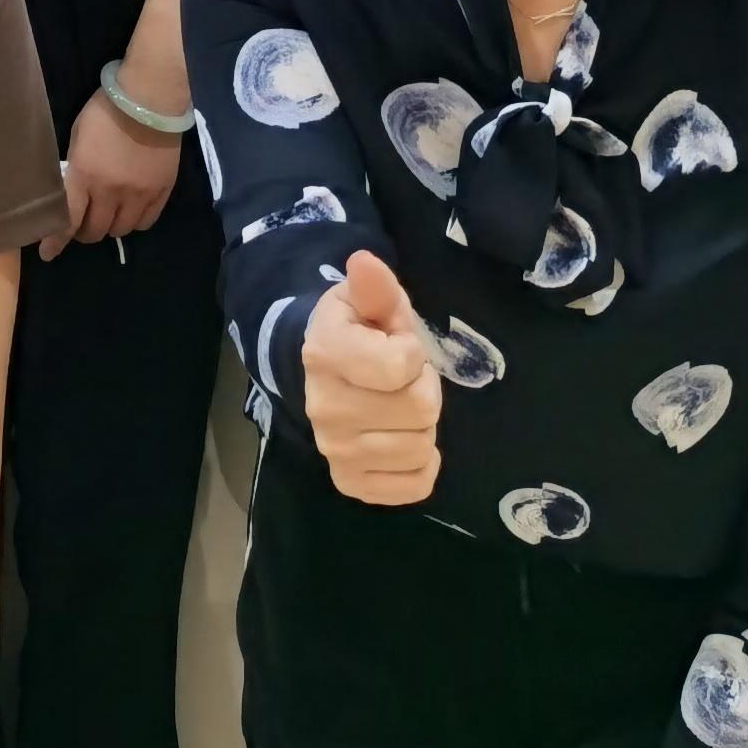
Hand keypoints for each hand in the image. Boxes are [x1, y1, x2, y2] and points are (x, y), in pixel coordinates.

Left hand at [46, 89, 180, 259]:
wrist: (150, 96)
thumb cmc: (106, 109)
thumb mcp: (78, 135)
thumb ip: (76, 166)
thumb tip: (73, 189)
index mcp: (85, 175)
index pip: (68, 219)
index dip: (56, 241)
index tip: (48, 253)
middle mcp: (111, 192)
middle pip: (95, 231)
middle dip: (84, 232)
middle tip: (82, 222)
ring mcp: (139, 194)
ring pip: (121, 230)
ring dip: (109, 226)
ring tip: (107, 214)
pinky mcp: (162, 191)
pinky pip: (146, 222)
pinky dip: (134, 222)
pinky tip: (130, 211)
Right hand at [301, 251, 440, 505]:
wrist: (324, 373)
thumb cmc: (357, 332)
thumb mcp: (368, 301)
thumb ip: (376, 287)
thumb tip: (365, 261)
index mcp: (326, 354)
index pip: (400, 365)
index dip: (413, 353)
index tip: (398, 346)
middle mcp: (324, 407)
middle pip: (420, 409)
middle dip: (423, 388)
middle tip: (404, 379)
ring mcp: (334, 450)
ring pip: (420, 447)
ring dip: (423, 426)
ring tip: (400, 406)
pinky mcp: (349, 482)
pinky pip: (415, 485)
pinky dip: (422, 464)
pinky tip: (403, 439)